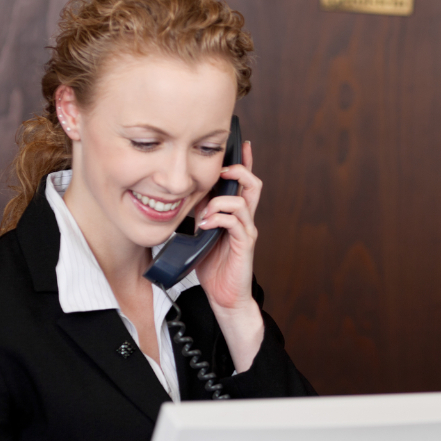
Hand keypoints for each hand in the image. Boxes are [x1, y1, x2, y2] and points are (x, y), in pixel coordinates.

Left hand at [195, 139, 261, 312]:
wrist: (225, 296)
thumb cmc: (213, 267)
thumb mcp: (201, 234)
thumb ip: (199, 215)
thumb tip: (187, 197)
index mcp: (236, 215)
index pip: (244, 183)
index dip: (244, 162)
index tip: (242, 144)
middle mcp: (245, 220)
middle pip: (253, 185)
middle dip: (240, 171)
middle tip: (224, 170)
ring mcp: (246, 231)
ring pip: (244, 201)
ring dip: (221, 200)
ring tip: (205, 211)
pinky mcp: (245, 244)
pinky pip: (235, 222)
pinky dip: (219, 218)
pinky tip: (205, 225)